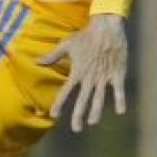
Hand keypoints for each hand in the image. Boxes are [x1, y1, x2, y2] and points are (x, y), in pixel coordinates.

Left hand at [37, 14, 126, 131]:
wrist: (107, 28)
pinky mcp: (117, 74)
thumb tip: (36, 61)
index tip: (54, 115)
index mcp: (77, 71)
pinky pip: (119, 90)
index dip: (60, 103)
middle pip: (83, 100)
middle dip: (78, 115)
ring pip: (99, 98)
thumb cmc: (85, 35)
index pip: (66, 91)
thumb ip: (52, 55)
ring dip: (95, 112)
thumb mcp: (66, 44)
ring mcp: (104, 77)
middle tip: (76, 128)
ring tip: (91, 122)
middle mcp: (90, 77)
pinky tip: (120, 112)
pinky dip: (120, 100)